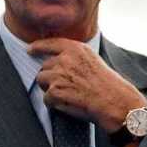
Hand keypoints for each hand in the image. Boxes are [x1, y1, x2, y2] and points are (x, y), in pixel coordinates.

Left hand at [29, 38, 146, 132]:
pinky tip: (68, 104)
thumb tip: (58, 59)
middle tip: (66, 87)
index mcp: (76, 48)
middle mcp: (66, 58)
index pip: (51, 43)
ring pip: (42, 81)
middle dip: (51, 77)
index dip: (38, 46)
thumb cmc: (108, 85)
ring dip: (51, 90)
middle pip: (45, 66)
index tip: (30, 50)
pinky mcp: (56, 91)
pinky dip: (54, 104)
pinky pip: (46, 98)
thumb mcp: (93, 61)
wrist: (115, 102)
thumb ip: (76, 57)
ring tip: (68, 95)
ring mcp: (59, 74)